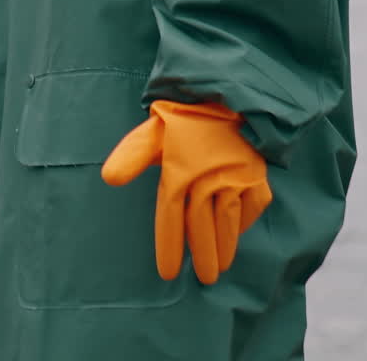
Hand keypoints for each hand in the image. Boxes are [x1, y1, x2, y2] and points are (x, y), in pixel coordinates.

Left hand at [101, 99, 271, 284]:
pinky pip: (254, 204)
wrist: (226, 89)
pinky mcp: (258, 171)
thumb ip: (131, 155)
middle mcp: (210, 176)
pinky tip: (239, 232)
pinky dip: (247, 221)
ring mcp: (237, 175)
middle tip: (203, 278)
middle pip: (203, 226)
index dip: (170, 246)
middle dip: (203, 255)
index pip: (173, 216)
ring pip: (229, 220)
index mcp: (180, 168)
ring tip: (221, 267)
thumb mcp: (154, 129)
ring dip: (226, 247)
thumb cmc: (185, 114)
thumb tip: (108, 178)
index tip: (168, 273)